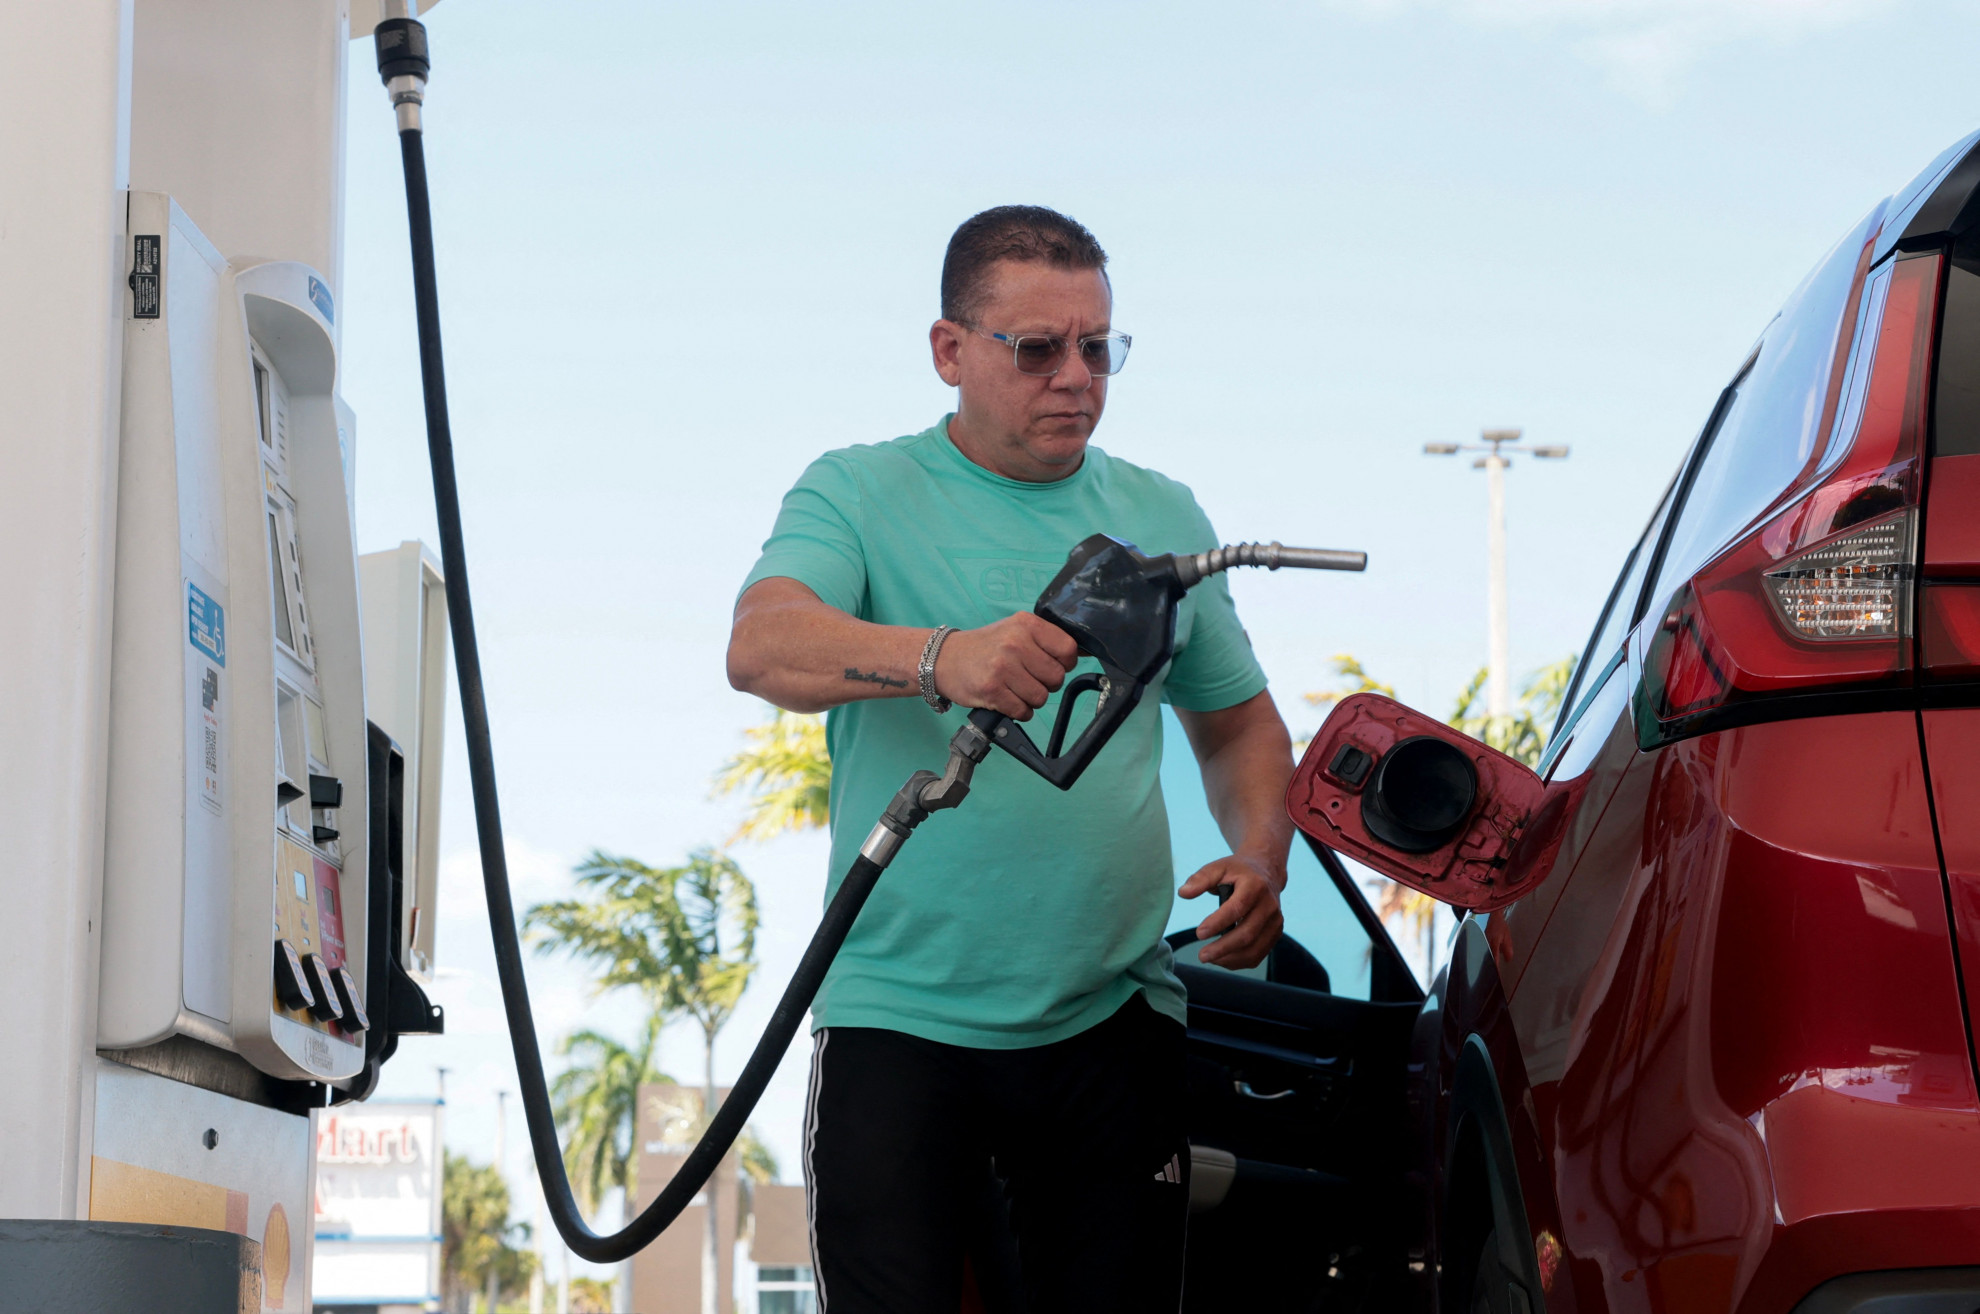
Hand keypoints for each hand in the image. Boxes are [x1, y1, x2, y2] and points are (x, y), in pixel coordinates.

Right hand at [934, 612, 1078, 719]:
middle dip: (1046, 683)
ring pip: (1041, 697)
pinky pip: (1023, 711)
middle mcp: (1015, 643)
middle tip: (1027, 678)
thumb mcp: (1014, 630)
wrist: (944, 658)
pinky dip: (1018, 711)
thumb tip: (1081, 653)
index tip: (1051, 664)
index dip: (1064, 663)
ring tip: (1014, 688)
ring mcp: (1002, 667)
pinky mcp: (992, 691)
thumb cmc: (984, 646)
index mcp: (1026, 624)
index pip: (1068, 649)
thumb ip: (1045, 639)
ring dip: (1031, 699)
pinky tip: (1006, 698)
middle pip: (1057, 677)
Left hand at [1179, 854, 1285, 968]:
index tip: (1199, 933)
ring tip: (1209, 958)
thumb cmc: (1237, 872)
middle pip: (1247, 933)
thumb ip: (1200, 879)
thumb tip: (1183, 893)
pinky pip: (1258, 955)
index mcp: (1255, 886)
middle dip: (1223, 948)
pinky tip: (1222, 959)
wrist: (1266, 872)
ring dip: (1230, 958)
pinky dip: (1239, 961)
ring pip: (1254, 949)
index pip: (1237, 908)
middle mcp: (1269, 905)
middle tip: (1202, 955)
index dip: (1218, 923)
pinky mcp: (1275, 934)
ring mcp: (1275, 921)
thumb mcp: (1219, 868)